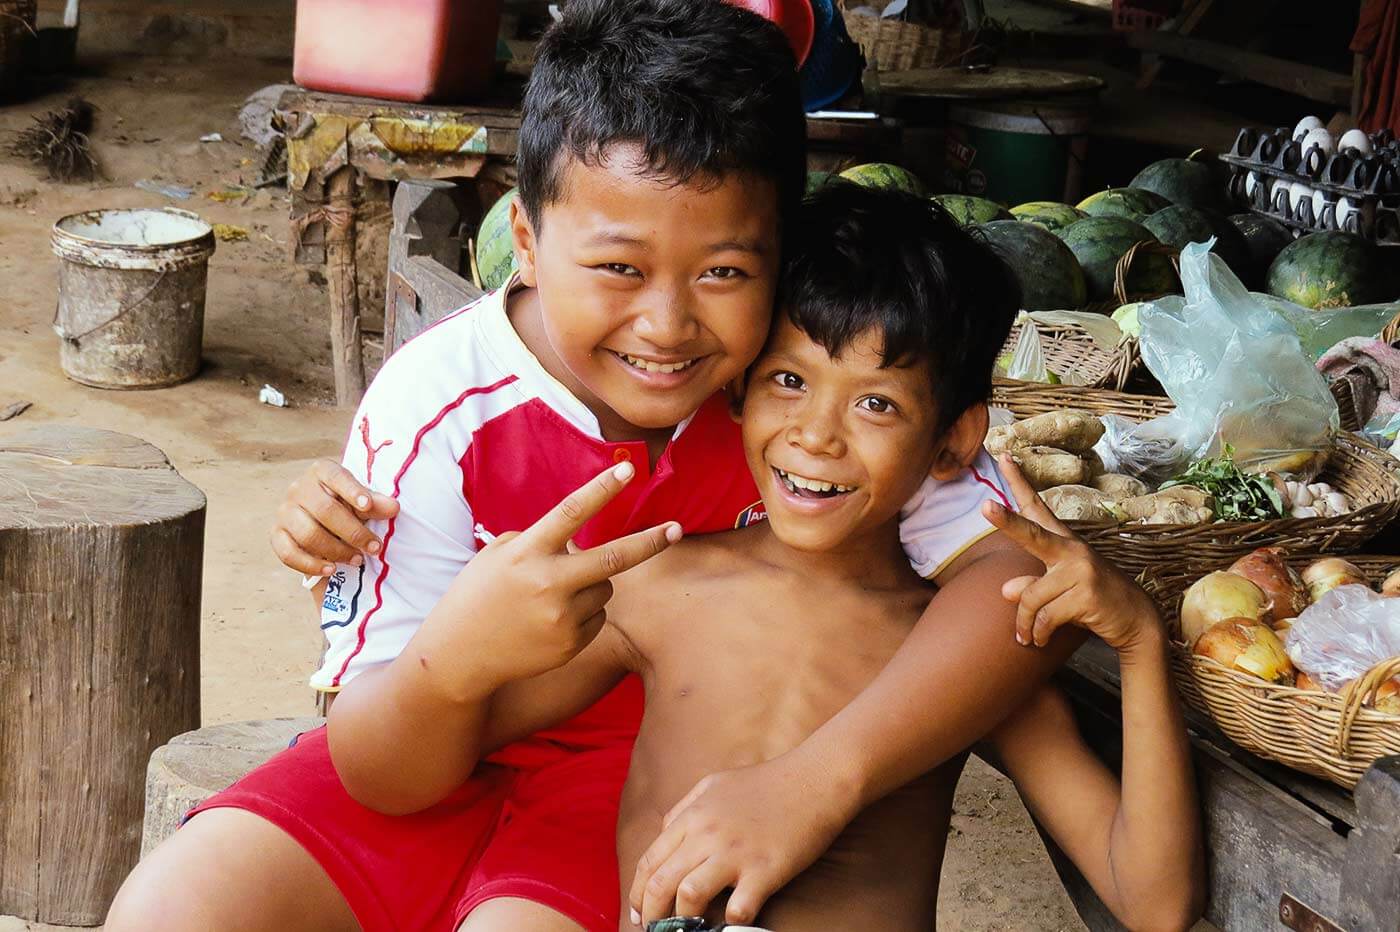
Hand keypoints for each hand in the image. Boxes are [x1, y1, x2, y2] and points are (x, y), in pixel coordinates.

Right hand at [271, 459, 399, 575]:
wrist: (318, 518)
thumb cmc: (345, 505)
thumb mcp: (362, 501)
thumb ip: (376, 504)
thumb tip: (394, 508)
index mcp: (321, 471)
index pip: (336, 476)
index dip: (352, 491)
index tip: (368, 506)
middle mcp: (299, 489)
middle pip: (325, 511)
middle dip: (353, 532)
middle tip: (374, 547)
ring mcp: (285, 512)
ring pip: (308, 534)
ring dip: (336, 551)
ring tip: (357, 560)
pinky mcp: (277, 534)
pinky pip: (289, 553)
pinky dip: (311, 564)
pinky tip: (332, 570)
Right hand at [419, 461, 681, 698]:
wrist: (457, 657)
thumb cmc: (477, 596)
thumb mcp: (497, 557)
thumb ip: (539, 540)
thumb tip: (579, 539)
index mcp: (527, 552)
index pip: (571, 512)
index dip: (602, 488)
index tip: (629, 469)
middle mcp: (547, 583)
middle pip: (614, 557)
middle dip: (651, 542)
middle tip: (677, 529)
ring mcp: (561, 617)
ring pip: (605, 588)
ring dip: (592, 585)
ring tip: (550, 598)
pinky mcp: (570, 644)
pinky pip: (597, 617)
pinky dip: (583, 614)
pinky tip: (548, 623)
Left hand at [628, 751, 853, 926]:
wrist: (814, 779)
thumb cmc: (766, 783)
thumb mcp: (714, 784)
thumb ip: (685, 808)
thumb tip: (664, 833)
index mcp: (693, 815)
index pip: (650, 860)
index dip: (638, 891)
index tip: (639, 911)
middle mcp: (708, 834)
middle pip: (661, 882)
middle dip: (651, 913)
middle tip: (654, 928)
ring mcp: (736, 853)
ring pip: (689, 896)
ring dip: (683, 919)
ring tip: (689, 927)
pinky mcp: (765, 870)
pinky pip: (738, 908)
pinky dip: (731, 921)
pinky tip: (733, 917)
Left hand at [983, 454, 1160, 651]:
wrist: (1137, 622)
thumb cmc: (1094, 602)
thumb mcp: (1061, 591)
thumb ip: (1033, 585)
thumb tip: (1006, 591)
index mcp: (1065, 543)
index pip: (1038, 508)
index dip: (1019, 483)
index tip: (1004, 458)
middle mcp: (1072, 551)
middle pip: (1032, 534)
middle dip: (1007, 521)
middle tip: (985, 507)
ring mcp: (1080, 571)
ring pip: (1031, 597)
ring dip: (1025, 624)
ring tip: (1027, 637)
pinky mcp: (1086, 594)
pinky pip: (1046, 616)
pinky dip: (1038, 633)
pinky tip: (1039, 641)